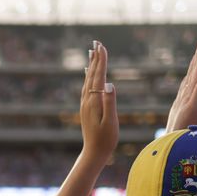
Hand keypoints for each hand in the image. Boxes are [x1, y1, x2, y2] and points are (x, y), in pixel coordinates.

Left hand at [80, 41, 117, 162]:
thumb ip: (110, 103)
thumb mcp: (111, 122)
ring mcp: (85, 104)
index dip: (101, 61)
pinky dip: (88, 77)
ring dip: (91, 65)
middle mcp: (87, 100)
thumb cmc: (105, 139)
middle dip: (95, 58)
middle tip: (96, 42)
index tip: (102, 46)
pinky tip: (87, 74)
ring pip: (87, 80)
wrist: (93, 153)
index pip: (98, 76)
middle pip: (91, 75)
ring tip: (92, 52)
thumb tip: (109, 84)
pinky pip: (86, 87)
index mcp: (94, 101)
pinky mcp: (86, 108)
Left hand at [166, 42, 196, 131]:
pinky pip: (185, 92)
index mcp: (188, 93)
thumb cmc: (183, 128)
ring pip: (188, 81)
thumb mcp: (194, 108)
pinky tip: (187, 83)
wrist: (171, 143)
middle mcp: (184, 95)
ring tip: (196, 60)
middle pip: (192, 73)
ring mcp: (181, 102)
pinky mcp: (180, 110)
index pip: (196, 71)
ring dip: (193, 69)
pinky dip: (189, 83)